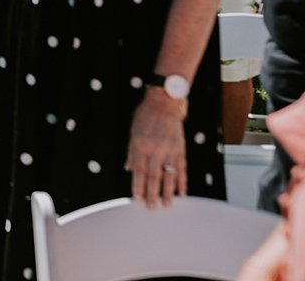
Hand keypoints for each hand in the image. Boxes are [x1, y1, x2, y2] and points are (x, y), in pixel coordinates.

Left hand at [126, 89, 187, 207]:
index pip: (138, 171)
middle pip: (153, 176)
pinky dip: (182, 182)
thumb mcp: (133, 132)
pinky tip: (182, 193)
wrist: (164, 103)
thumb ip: (131, 152)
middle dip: (152, 193)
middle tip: (151, 208)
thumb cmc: (145, 117)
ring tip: (167, 205)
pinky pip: (182, 169)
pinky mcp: (180, 149)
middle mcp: (155, 149)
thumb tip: (128, 169)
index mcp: (140, 145)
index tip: (137, 199)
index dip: (138, 186)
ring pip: (168, 175)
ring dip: (168, 192)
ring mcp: (169, 149)